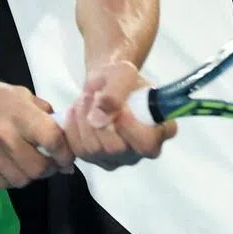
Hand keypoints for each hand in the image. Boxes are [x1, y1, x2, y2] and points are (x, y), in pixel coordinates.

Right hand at [0, 73, 75, 188]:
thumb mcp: (22, 95)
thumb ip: (44, 114)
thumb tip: (66, 137)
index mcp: (20, 114)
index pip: (53, 140)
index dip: (65, 153)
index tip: (67, 158)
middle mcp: (4, 135)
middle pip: (39, 168)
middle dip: (50, 169)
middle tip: (49, 164)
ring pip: (21, 180)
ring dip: (30, 176)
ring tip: (28, 165)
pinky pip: (2, 184)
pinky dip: (11, 179)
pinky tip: (10, 167)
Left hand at [62, 60, 177, 170]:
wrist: (102, 85)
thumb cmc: (120, 79)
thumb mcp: (123, 73)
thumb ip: (116, 92)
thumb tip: (99, 117)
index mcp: (159, 131)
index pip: (147, 144)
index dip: (131, 129)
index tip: (120, 109)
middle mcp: (139, 151)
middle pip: (116, 149)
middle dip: (100, 119)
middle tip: (95, 95)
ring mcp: (117, 159)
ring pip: (93, 149)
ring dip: (84, 119)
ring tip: (87, 99)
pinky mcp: (95, 160)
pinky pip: (78, 149)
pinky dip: (73, 126)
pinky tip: (79, 111)